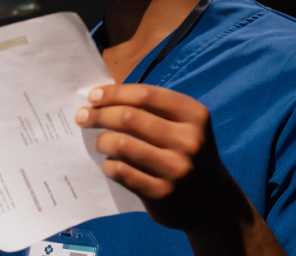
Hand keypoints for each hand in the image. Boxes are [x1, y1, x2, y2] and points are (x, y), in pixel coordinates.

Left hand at [75, 84, 285, 254]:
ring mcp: (177, 169)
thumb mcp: (181, 125)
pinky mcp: (162, 194)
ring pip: (121, 144)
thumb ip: (150, 108)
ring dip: (101, 141)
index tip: (92, 96)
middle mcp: (190, 141)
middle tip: (83, 117)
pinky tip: (110, 163)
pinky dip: (108, 165)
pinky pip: (120, 171)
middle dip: (99, 114)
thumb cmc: (184, 152)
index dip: (113, 93)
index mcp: (194, 115)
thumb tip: (100, 96)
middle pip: (129, 117)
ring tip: (99, 142)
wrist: (212, 203)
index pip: (144, 94)